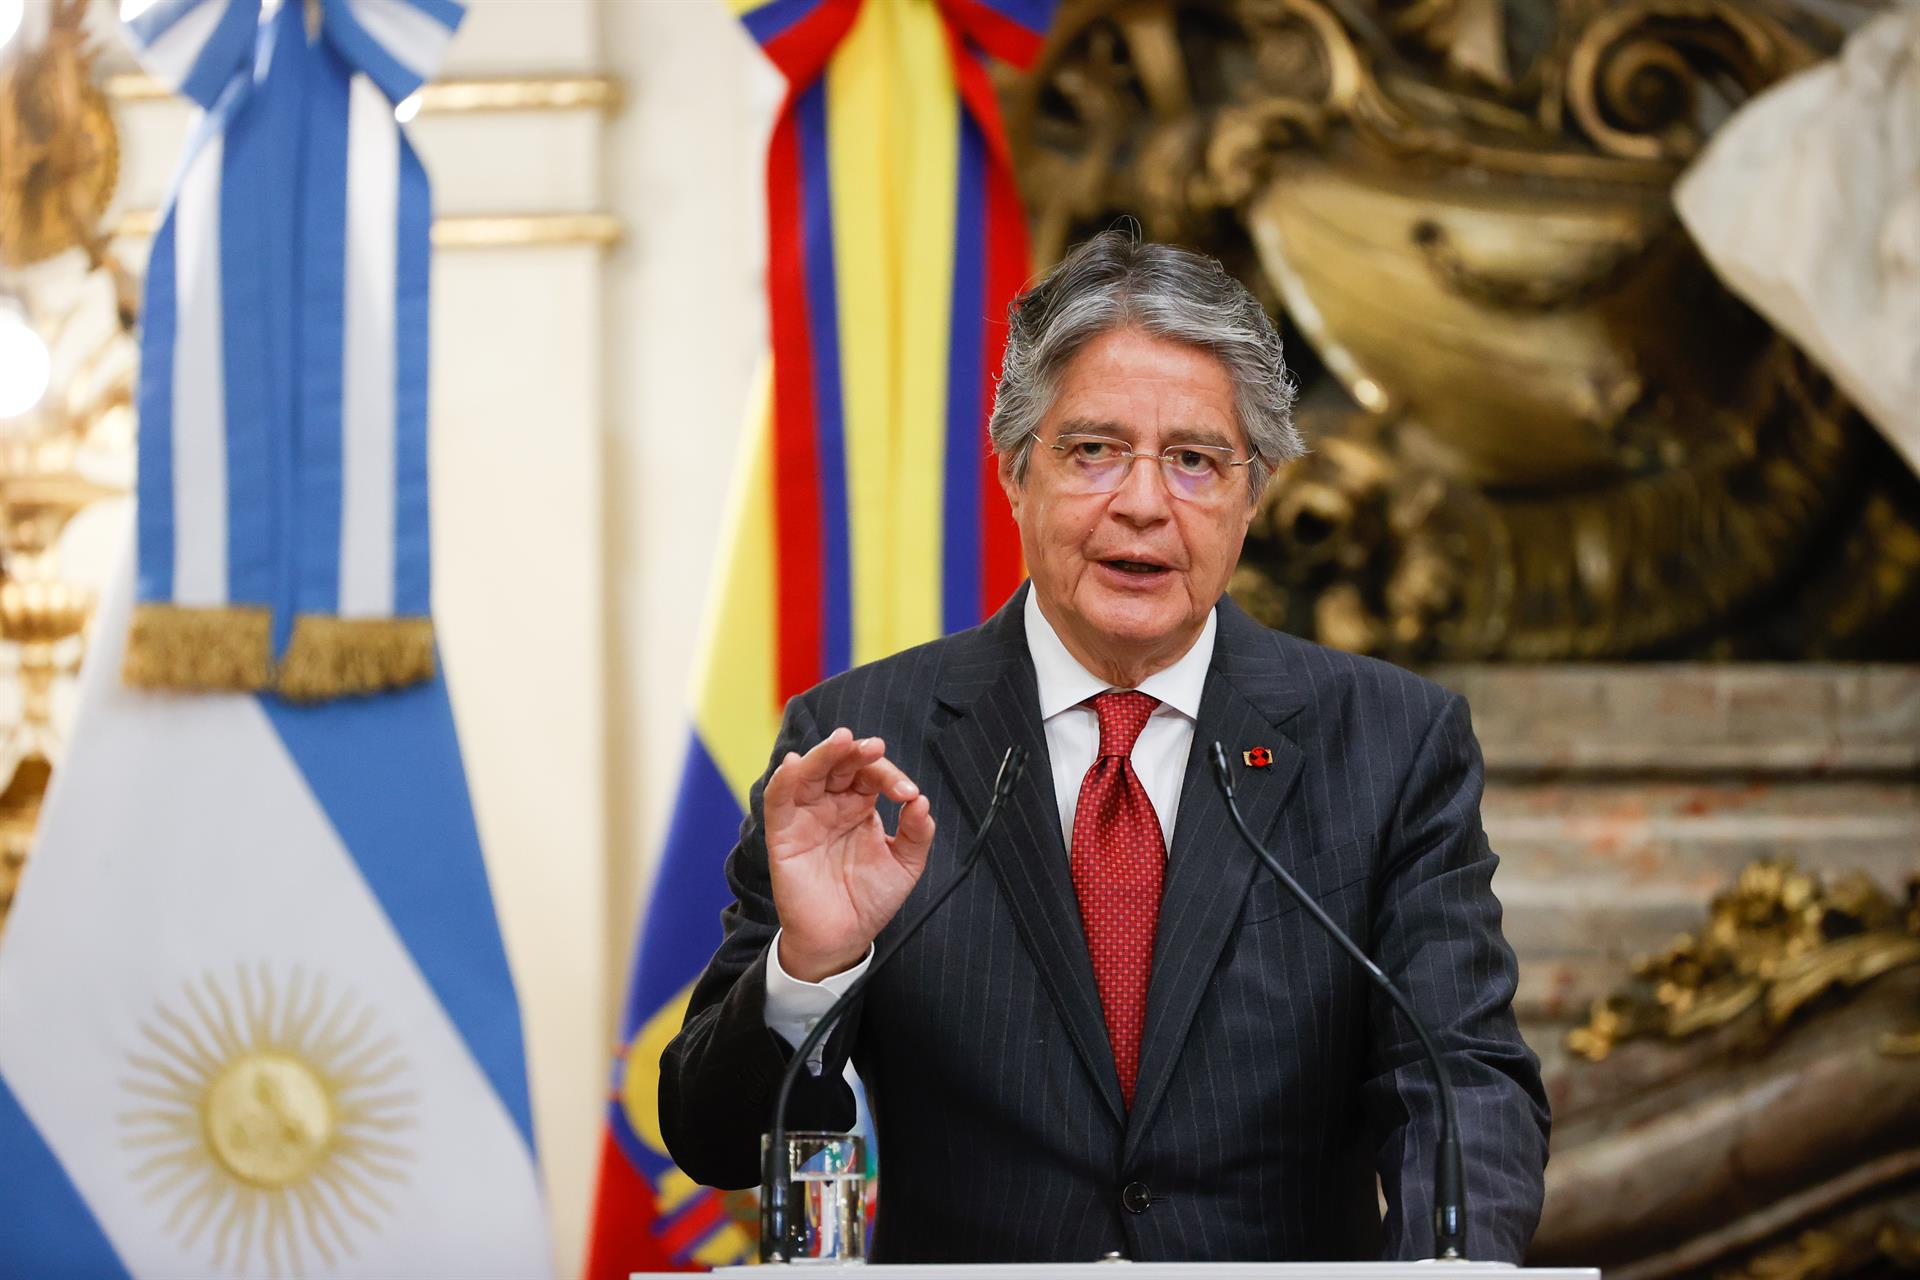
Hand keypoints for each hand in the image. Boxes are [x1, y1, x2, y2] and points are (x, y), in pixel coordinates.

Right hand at [765, 727, 934, 981]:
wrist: (842, 938)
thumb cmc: (869, 900)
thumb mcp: (905, 865)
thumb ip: (917, 833)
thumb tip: (922, 802)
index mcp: (860, 805)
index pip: (871, 774)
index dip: (890, 776)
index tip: (907, 795)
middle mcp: (832, 804)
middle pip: (839, 763)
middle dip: (855, 751)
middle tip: (874, 747)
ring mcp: (806, 815)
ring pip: (808, 772)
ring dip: (822, 754)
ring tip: (841, 741)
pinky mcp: (784, 833)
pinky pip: (778, 800)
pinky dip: (783, 779)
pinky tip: (793, 765)